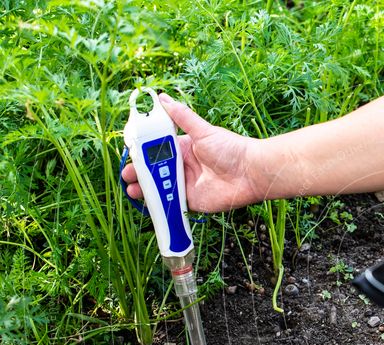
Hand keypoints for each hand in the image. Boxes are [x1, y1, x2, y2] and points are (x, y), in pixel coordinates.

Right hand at [122, 94, 264, 212]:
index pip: (156, 150)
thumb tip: (160, 97)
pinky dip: (159, 204)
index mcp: (183, 148)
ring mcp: (186, 185)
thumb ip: (181, 116)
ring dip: (145, 189)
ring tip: (131, 188)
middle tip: (127, 174)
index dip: (142, 152)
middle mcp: (182, 167)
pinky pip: (172, 203)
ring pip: (160, 188)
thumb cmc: (230, 149)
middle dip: (139, 173)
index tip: (130, 153)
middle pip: (155, 170)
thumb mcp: (203, 130)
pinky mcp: (192, 201)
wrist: (251, 173)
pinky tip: (146, 203)